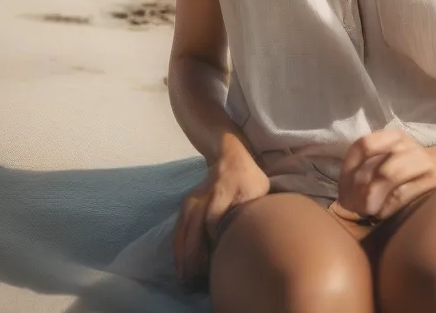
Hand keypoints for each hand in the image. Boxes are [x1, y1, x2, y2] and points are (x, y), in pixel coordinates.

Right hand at [173, 138, 269, 285]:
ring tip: (185, 279)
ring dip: (183, 256)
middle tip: (195, 280)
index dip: (212, 241)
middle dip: (193, 257)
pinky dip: (179, 248)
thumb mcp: (257, 188)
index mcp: (221, 192)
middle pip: (193, 230)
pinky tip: (180, 264)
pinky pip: (179, 229)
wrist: (228, 155)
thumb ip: (249, 208)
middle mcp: (202, 197)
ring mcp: (191, 202)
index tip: (214, 261)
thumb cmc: (247, 175)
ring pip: (183, 232)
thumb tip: (244, 230)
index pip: (212, 220)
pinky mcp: (186, 206)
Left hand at [338, 128, 435, 221]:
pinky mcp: (432, 179)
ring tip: (368, 212)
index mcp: (393, 136)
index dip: (349, 171)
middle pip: (373, 164)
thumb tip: (346, 195)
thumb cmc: (415, 165)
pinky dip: (388, 207)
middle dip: (359, 191)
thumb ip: (370, 167)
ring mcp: (421, 160)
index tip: (345, 192)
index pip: (362, 146)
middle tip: (355, 208)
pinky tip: (383, 214)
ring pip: (387, 175)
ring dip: (373, 199)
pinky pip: (402, 194)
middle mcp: (406, 144)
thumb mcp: (394, 155)